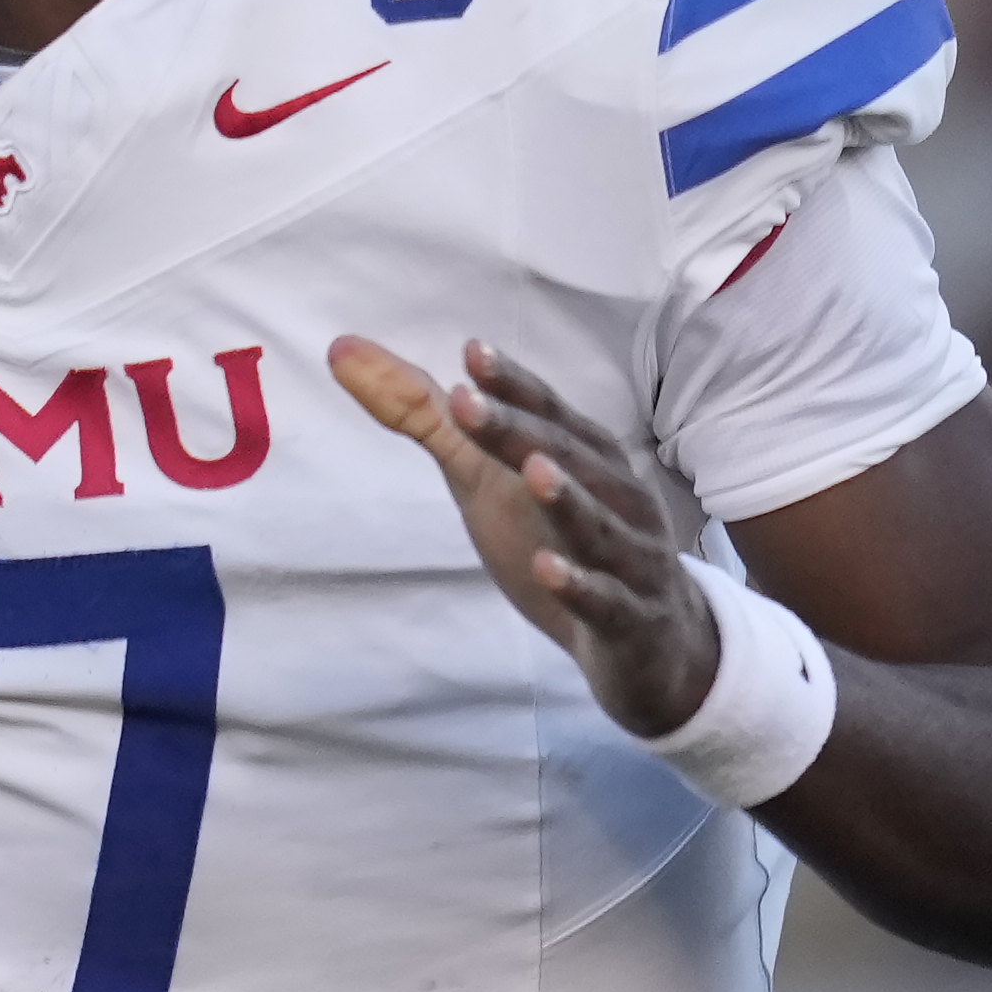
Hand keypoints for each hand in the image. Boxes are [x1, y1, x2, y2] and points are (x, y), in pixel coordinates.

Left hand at [330, 336, 719, 736]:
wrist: (648, 641)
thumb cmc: (560, 540)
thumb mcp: (491, 479)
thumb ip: (428, 419)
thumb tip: (342, 351)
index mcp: (585, 456)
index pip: (548, 413)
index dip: (512, 385)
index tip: (471, 351)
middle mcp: (615, 496)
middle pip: (569, 457)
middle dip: (520, 429)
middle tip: (467, 399)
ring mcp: (629, 558)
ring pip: (597, 525)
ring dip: (567, 498)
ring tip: (531, 470)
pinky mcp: (629, 619)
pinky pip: (605, 600)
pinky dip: (579, 585)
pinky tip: (547, 570)